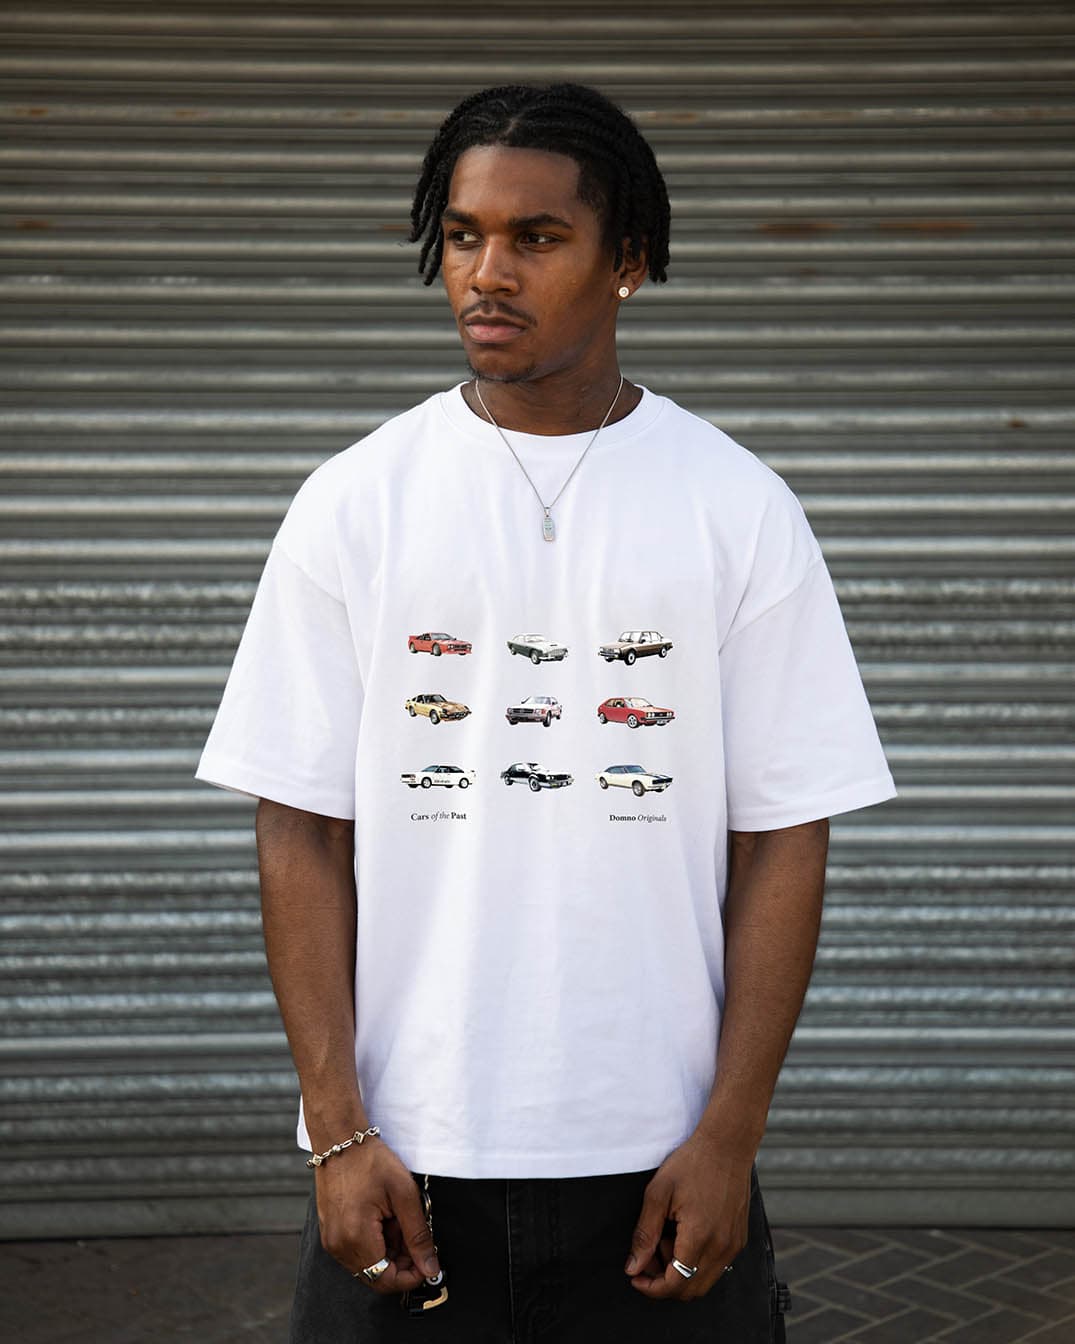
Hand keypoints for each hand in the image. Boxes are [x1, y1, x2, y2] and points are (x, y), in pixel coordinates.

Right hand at [314, 1138, 439, 1294]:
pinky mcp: (330, 1233)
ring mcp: (331, 1241)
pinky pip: (356, 1252)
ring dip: (388, 1250)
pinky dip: (374, 1242)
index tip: (427, 1259)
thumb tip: (430, 1268)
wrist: (340, 1141)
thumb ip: (418, 1236)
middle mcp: (339, 1246)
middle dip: (401, 1260)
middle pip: (377, 1275)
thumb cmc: (371, 1161)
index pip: (386, 1281)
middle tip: (412, 1230)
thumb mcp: (404, 1194)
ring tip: (396, 1218)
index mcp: (356, 1237)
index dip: (411, 1276)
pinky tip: (383, 1217)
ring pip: (368, 1265)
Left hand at [624, 1133, 751, 1300]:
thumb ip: (645, 1234)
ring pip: (704, 1281)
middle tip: (648, 1256)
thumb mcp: (658, 1193)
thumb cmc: (692, 1163)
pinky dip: (696, 1262)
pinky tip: (684, 1234)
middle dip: (664, 1281)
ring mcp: (733, 1245)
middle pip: (690, 1290)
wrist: (727, 1145)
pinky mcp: (738, 1239)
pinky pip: (716, 1266)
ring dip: (680, 1271)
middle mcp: (721, 1248)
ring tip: (666, 1238)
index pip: (674, 1285)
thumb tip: (633, 1267)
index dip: (651, 1287)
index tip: (635, 1276)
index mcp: (699, 1237)